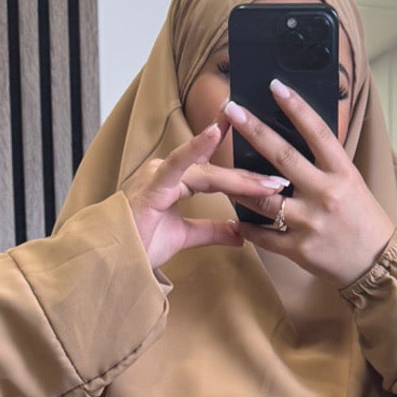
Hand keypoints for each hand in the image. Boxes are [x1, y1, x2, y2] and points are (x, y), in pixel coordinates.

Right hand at [123, 123, 287, 275]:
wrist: (115, 263)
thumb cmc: (141, 246)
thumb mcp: (185, 236)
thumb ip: (213, 230)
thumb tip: (241, 234)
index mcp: (175, 181)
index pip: (216, 172)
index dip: (243, 172)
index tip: (270, 165)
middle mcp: (168, 172)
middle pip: (217, 173)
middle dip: (249, 178)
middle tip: (281, 182)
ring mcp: (159, 175)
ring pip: (207, 173)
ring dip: (238, 178)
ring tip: (268, 181)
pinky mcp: (152, 184)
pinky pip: (178, 164)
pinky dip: (196, 148)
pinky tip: (216, 133)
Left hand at [223, 85, 394, 291]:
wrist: (379, 266)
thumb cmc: (365, 220)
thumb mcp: (352, 184)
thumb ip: (326, 165)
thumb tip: (297, 138)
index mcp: (342, 173)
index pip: (317, 132)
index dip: (296, 107)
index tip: (274, 86)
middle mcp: (325, 194)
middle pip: (283, 156)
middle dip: (254, 130)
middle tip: (231, 108)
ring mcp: (310, 222)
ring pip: (262, 198)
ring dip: (237, 183)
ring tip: (219, 169)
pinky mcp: (299, 249)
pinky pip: (263, 235)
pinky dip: (247, 227)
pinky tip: (235, 218)